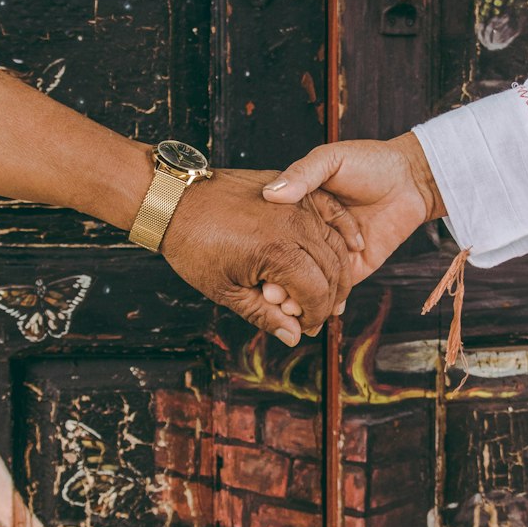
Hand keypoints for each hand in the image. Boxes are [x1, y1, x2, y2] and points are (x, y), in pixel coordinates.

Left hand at [162, 168, 355, 345]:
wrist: (175, 199)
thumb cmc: (193, 245)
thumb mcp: (225, 290)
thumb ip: (264, 315)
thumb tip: (293, 336)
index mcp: (277, 253)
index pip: (317, 293)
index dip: (316, 316)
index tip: (306, 328)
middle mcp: (293, 225)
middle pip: (332, 269)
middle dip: (330, 298)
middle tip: (319, 315)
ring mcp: (295, 204)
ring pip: (335, 242)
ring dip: (339, 270)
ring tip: (332, 290)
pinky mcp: (293, 190)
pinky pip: (331, 210)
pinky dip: (345, 230)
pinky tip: (353, 247)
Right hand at [258, 135, 443, 323]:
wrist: (411, 178)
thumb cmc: (369, 162)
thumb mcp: (329, 159)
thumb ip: (302, 174)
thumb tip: (272, 193)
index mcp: (299, 210)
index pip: (274, 237)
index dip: (264, 253)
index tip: (255, 267)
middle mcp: (311, 234)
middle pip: (288, 265)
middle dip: (278, 284)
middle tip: (269, 295)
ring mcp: (333, 253)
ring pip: (309, 283)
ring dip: (298, 299)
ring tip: (288, 307)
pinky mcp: (355, 267)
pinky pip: (338, 291)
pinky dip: (326, 304)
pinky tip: (316, 311)